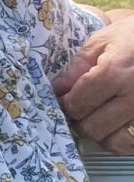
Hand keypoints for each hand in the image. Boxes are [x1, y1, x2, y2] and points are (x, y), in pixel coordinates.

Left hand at [54, 9, 133, 153]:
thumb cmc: (131, 37)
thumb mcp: (100, 42)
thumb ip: (76, 67)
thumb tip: (56, 89)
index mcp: (115, 73)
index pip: (77, 104)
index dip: (64, 104)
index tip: (62, 99)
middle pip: (93, 128)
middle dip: (78, 120)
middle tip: (77, 109)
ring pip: (115, 143)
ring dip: (100, 134)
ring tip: (96, 118)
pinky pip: (133, 144)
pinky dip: (121, 140)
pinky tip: (115, 126)